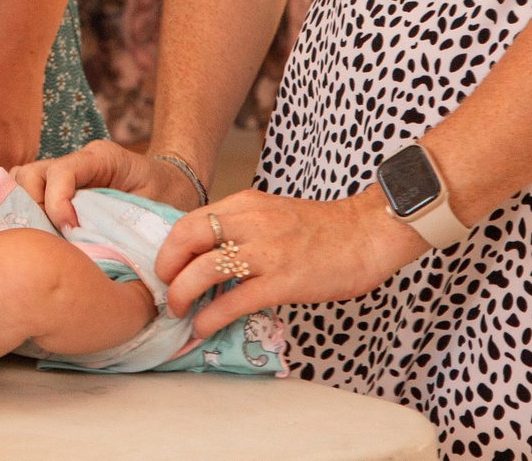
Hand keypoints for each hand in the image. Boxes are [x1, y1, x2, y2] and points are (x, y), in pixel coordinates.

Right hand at [7, 138, 196, 228]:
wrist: (176, 187)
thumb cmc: (169, 198)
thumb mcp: (154, 209)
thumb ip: (128, 225)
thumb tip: (102, 257)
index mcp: (100, 158)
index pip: (61, 172)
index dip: (57, 203)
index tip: (69, 231)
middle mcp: (75, 161)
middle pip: (31, 174)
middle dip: (35, 208)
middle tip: (53, 239)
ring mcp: (62, 174)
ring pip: (22, 182)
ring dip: (26, 211)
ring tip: (45, 240)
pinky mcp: (56, 189)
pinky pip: (27, 194)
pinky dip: (26, 214)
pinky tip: (41, 238)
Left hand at [156, 186, 426, 338]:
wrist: (368, 232)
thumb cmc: (323, 229)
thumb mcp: (271, 214)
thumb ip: (241, 227)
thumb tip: (210, 255)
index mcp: (245, 204)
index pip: (190, 220)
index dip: (170, 247)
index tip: (166, 267)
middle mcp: (250, 222)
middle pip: (186, 238)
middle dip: (166, 266)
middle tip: (163, 287)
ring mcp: (266, 251)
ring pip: (204, 268)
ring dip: (182, 293)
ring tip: (178, 310)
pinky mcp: (284, 280)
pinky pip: (236, 300)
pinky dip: (212, 315)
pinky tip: (204, 327)